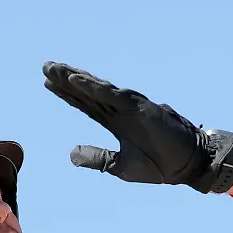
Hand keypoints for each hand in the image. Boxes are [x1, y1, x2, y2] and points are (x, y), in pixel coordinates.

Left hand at [42, 61, 232, 193]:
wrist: (186, 166)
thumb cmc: (157, 165)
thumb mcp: (119, 166)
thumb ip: (96, 157)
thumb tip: (71, 154)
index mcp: (116, 121)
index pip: (86, 103)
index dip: (67, 93)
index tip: (48, 82)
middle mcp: (121, 109)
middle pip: (88, 91)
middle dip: (66, 79)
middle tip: (46, 65)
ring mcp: (130, 106)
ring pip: (98, 88)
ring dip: (77, 78)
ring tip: (56, 69)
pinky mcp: (141, 108)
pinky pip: (113, 95)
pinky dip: (94, 88)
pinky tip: (77, 80)